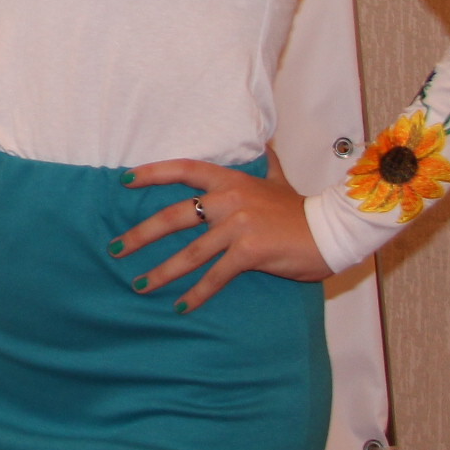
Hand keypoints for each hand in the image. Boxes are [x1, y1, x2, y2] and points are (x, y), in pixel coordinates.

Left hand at [114, 153, 332, 310]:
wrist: (333, 231)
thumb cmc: (301, 210)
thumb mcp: (279, 180)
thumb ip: (265, 164)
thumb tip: (263, 144)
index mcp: (230, 180)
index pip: (183, 169)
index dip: (151, 174)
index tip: (124, 181)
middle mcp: (229, 199)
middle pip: (174, 216)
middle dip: (142, 234)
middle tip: (117, 248)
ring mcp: (238, 225)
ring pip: (190, 252)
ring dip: (162, 271)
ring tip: (140, 284)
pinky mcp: (249, 252)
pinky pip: (216, 275)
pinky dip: (197, 293)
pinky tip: (182, 305)